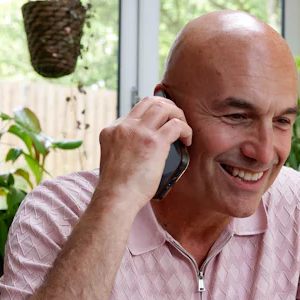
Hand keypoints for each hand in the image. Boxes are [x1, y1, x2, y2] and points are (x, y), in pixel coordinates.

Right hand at [95, 95, 192, 210]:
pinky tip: (187, 140)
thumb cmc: (116, 188)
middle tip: (176, 119)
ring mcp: (139, 132)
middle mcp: (124, 126)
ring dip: (178, 115)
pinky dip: (186, 130)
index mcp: (111, 130)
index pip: (135, 111)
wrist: (115, 197)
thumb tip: (140, 150)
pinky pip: (176, 125)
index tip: (161, 126)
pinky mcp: (155, 142)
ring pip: (164, 107)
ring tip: (184, 128)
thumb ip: (123, 149)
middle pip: (150, 101)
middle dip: (167, 106)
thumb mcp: (112, 160)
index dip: (152, 115)